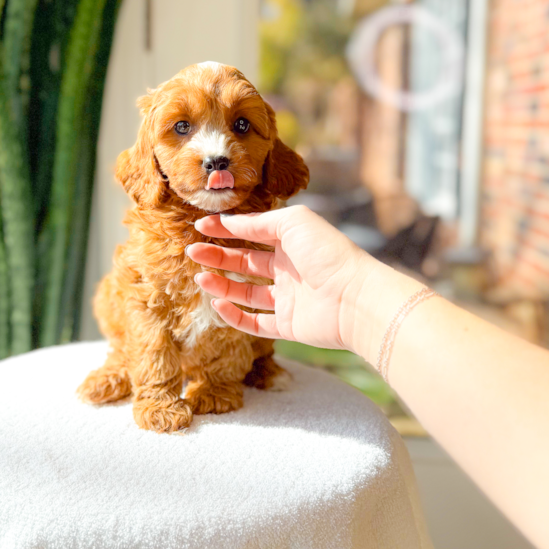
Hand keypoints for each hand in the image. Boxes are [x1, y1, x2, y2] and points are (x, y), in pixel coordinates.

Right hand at [186, 205, 384, 356]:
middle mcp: (290, 269)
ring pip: (246, 292)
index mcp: (292, 242)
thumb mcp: (292, 223)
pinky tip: (218, 302)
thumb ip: (258, 223)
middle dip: (218, 256)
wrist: (355, 298)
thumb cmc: (328, 253)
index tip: (201, 226)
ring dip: (221, 284)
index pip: (252, 233)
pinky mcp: (288, 326)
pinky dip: (235, 315)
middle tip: (193, 252)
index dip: (226, 230)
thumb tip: (228, 223)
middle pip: (245, 262)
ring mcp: (289, 298)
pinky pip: (256, 322)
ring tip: (200, 276)